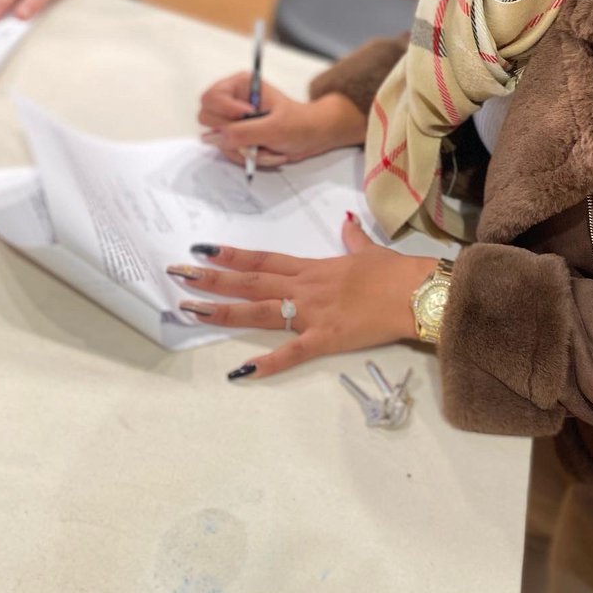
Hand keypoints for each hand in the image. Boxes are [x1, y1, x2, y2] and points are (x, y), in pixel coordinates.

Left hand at [166, 214, 437, 378]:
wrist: (416, 292)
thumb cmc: (396, 272)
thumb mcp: (370, 250)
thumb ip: (353, 237)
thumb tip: (346, 221)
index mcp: (313, 268)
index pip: (263, 260)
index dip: (231, 256)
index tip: (202, 250)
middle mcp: (305, 287)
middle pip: (250, 282)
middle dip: (211, 278)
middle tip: (176, 274)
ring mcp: (312, 312)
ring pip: (260, 311)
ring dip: (223, 310)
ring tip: (189, 310)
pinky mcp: (326, 338)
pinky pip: (292, 352)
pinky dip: (267, 363)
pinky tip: (241, 371)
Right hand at [198, 74, 366, 165]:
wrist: (311, 137)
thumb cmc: (299, 124)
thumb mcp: (275, 128)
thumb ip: (244, 132)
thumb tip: (216, 137)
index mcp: (239, 86)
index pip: (211, 97)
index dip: (225, 110)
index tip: (247, 114)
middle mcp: (231, 101)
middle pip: (207, 118)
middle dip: (233, 134)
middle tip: (256, 136)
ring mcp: (231, 121)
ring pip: (217, 140)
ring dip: (243, 149)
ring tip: (266, 146)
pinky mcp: (234, 138)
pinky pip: (227, 151)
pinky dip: (246, 157)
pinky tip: (264, 151)